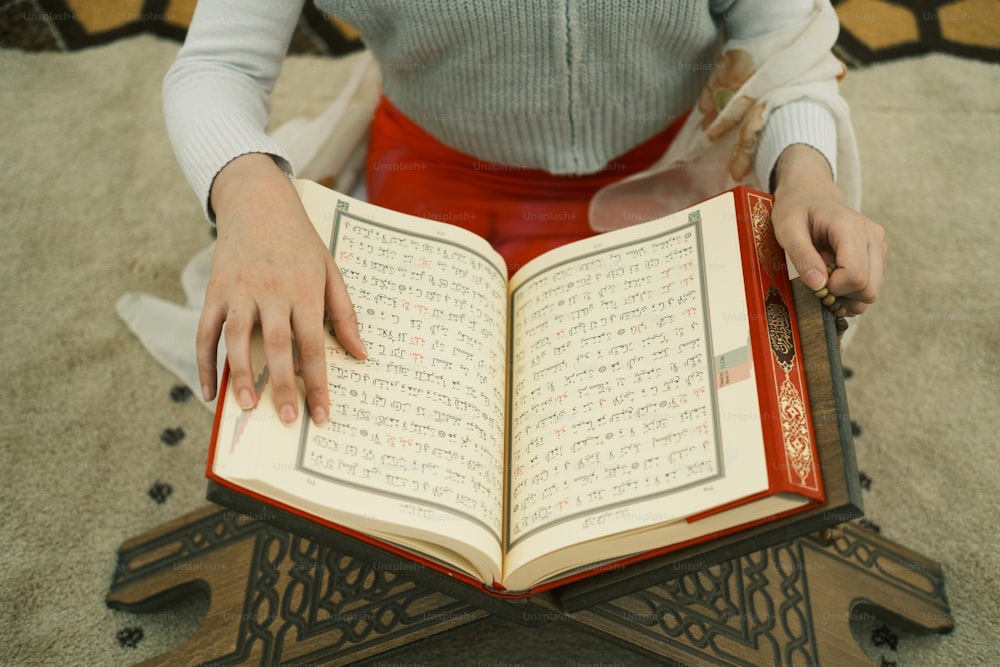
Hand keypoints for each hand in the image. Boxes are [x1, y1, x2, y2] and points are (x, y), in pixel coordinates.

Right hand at [198, 153, 366, 424]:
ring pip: (236, 339)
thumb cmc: (300, 243)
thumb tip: (360, 354)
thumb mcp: (330, 270)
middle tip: (289, 419)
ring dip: (241, 375)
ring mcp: (238, 291)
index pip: (313, 344)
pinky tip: (210, 393)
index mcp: (304, 289)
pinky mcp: (214, 290)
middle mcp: (271, 291)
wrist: (257, 202)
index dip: (318, 381)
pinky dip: (205, 363)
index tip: (322, 414)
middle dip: (283, 385)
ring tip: (248, 408)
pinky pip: (206, 332)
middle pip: (276, 345)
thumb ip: (345, 314)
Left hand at [770, 144, 885, 314]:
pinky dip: (851, 292)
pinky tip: (834, 278)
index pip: (855, 275)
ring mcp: (878, 245)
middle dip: (841, 296)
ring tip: (825, 280)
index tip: (813, 281)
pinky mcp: (877, 255)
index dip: (833, 288)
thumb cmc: (796, 210)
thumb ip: (802, 256)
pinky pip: (870, 286)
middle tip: (818, 284)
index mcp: (850, 227)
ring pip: (872, 291)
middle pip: (868, 289)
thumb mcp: (787, 230)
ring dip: (846, 296)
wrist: (810, 195)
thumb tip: (819, 286)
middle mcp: (872, 235)